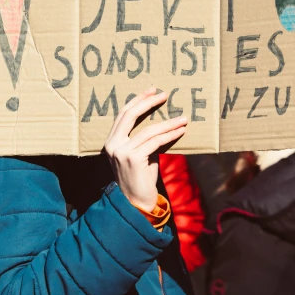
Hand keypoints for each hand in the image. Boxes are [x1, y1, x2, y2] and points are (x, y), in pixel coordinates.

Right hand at [104, 87, 187, 211]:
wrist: (136, 203)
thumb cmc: (140, 179)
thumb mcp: (139, 154)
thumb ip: (144, 139)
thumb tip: (162, 122)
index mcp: (111, 141)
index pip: (123, 115)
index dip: (138, 100)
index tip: (152, 91)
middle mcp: (113, 144)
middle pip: (130, 115)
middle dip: (148, 102)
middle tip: (164, 94)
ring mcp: (121, 151)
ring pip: (148, 130)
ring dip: (168, 123)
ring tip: (183, 118)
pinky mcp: (133, 158)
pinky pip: (155, 141)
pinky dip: (170, 134)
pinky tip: (180, 131)